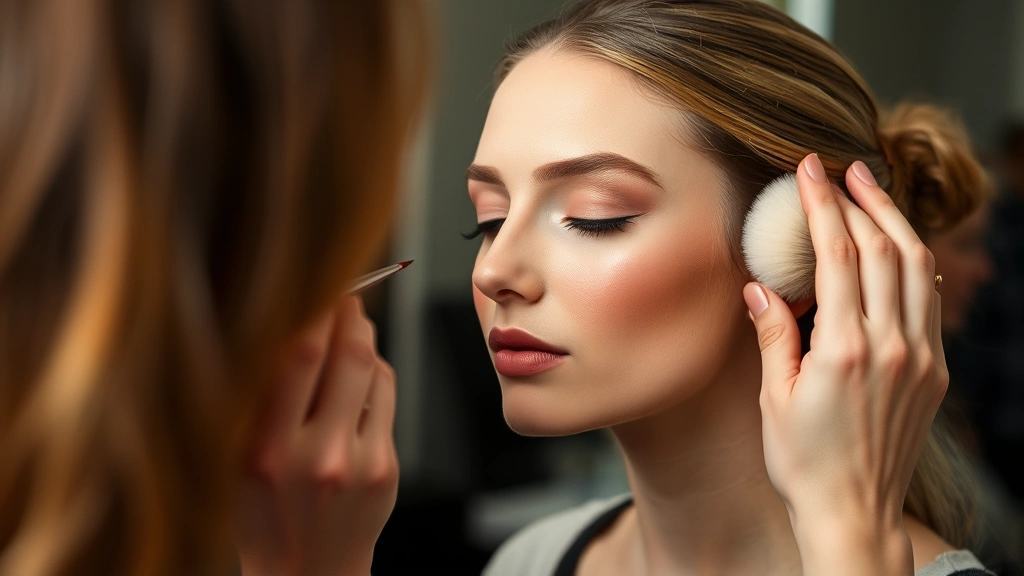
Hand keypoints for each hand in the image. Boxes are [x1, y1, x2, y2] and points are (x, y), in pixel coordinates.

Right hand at [235, 297, 397, 575]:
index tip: (310, 283)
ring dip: (364, 338)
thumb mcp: (234, 462)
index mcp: (263, 451)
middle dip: (348, 312)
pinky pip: (385, 398)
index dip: (311, 311)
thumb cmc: (262, 517)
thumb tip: (278, 328)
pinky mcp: (387, 469)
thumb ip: (253, 403)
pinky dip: (374, 374)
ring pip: (373, 371)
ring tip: (351, 326)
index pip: (295, 358)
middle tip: (342, 290)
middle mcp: (314, 457)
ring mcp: (358, 463)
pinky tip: (359, 373)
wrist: (306, 574)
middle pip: (346, 355)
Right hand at [746, 154, 946, 574]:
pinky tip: (899, 246)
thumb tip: (758, 286)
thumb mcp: (774, 397)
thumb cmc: (803, 460)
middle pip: (883, 249)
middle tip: (840, 168)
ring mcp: (920, 356)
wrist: (854, 510)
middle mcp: (891, 346)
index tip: (807, 170)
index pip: (837, 255)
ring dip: (894, 221)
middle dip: (860, 200)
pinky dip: (914, 263)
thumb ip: (772, 334)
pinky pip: (928, 300)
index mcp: (844, 350)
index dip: (822, 206)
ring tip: (871, 190)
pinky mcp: (934, 370)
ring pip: (916, 267)